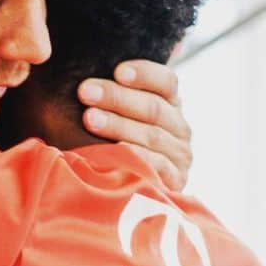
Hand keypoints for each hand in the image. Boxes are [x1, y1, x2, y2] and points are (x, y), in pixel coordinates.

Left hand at [78, 61, 191, 189]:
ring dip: (118, 125)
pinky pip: (158, 166)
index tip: (118, 71)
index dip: (144, 74)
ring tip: (89, 118)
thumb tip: (87, 81)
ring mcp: (180, 154)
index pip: (165, 81)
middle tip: (85, 92)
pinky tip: (117, 149)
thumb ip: (113, 97)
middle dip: (116, 97)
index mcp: (170, 103)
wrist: (138, 194)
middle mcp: (179, 127)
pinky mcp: (176, 179)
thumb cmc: (118, 144)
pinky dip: (138, 156)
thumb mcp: (122, 116)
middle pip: (153, 107)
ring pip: (151, 135)